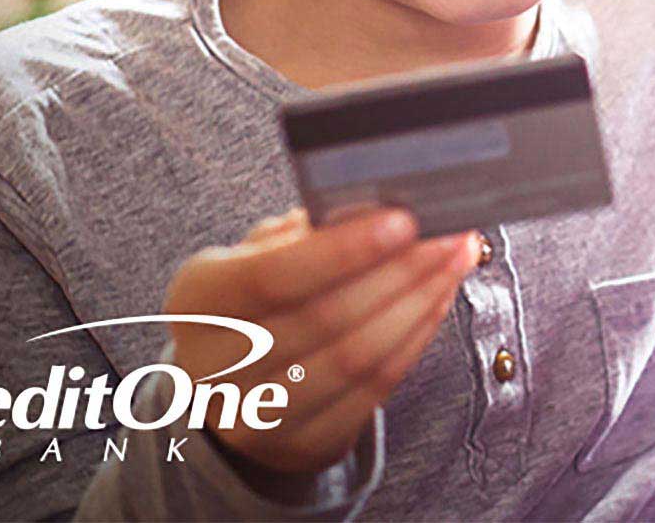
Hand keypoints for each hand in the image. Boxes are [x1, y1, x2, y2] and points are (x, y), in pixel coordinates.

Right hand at [162, 207, 478, 475]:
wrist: (235, 385)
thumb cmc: (257, 302)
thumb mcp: (256, 257)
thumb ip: (305, 233)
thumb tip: (373, 211)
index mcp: (197, 301)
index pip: (273, 276)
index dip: (344, 251)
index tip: (404, 221)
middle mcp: (216, 364)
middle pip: (326, 316)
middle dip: (402, 271)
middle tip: (452, 237)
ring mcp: (255, 413)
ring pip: (357, 357)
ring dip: (419, 305)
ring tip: (456, 263)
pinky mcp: (301, 442)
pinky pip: (374, 389)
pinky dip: (416, 339)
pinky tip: (439, 302)